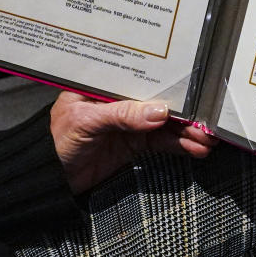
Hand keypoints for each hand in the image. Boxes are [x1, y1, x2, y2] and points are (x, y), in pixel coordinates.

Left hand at [49, 91, 218, 193]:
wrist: (47, 180)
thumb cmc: (55, 141)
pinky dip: (181, 145)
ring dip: (189, 131)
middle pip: (162, 100)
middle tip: (208, 120)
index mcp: (107, 82)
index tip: (194, 92)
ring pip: (167, 123)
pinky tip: (197, 148)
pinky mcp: (136, 143)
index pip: (145, 76)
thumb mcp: (86, 121)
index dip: (171, 82)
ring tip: (208, 139)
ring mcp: (131, 122)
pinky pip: (164, 142)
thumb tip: (160, 112)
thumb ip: (122, 115)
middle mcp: (122, 99)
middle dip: (187, 111)